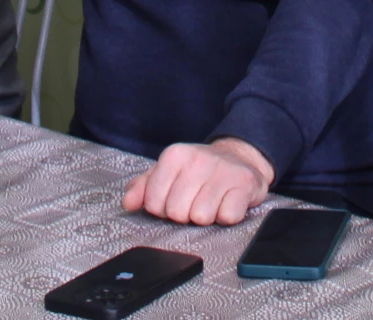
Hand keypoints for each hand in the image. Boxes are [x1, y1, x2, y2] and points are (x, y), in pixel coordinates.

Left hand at [121, 137, 274, 225]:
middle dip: (186, 213)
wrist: (240, 159)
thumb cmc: (200, 171)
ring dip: (207, 215)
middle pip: (176, 213)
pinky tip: (227, 202)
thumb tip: (128, 203)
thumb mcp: (168, 172)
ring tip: (212, 200)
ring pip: (201, 217)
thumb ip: (143, 187)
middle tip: (195, 200)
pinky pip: (227, 217)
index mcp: (174, 155)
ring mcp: (222, 171)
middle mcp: (197, 159)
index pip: (154, 203)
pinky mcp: (244, 184)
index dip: (163, 208)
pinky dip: (227, 215)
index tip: (175, 198)